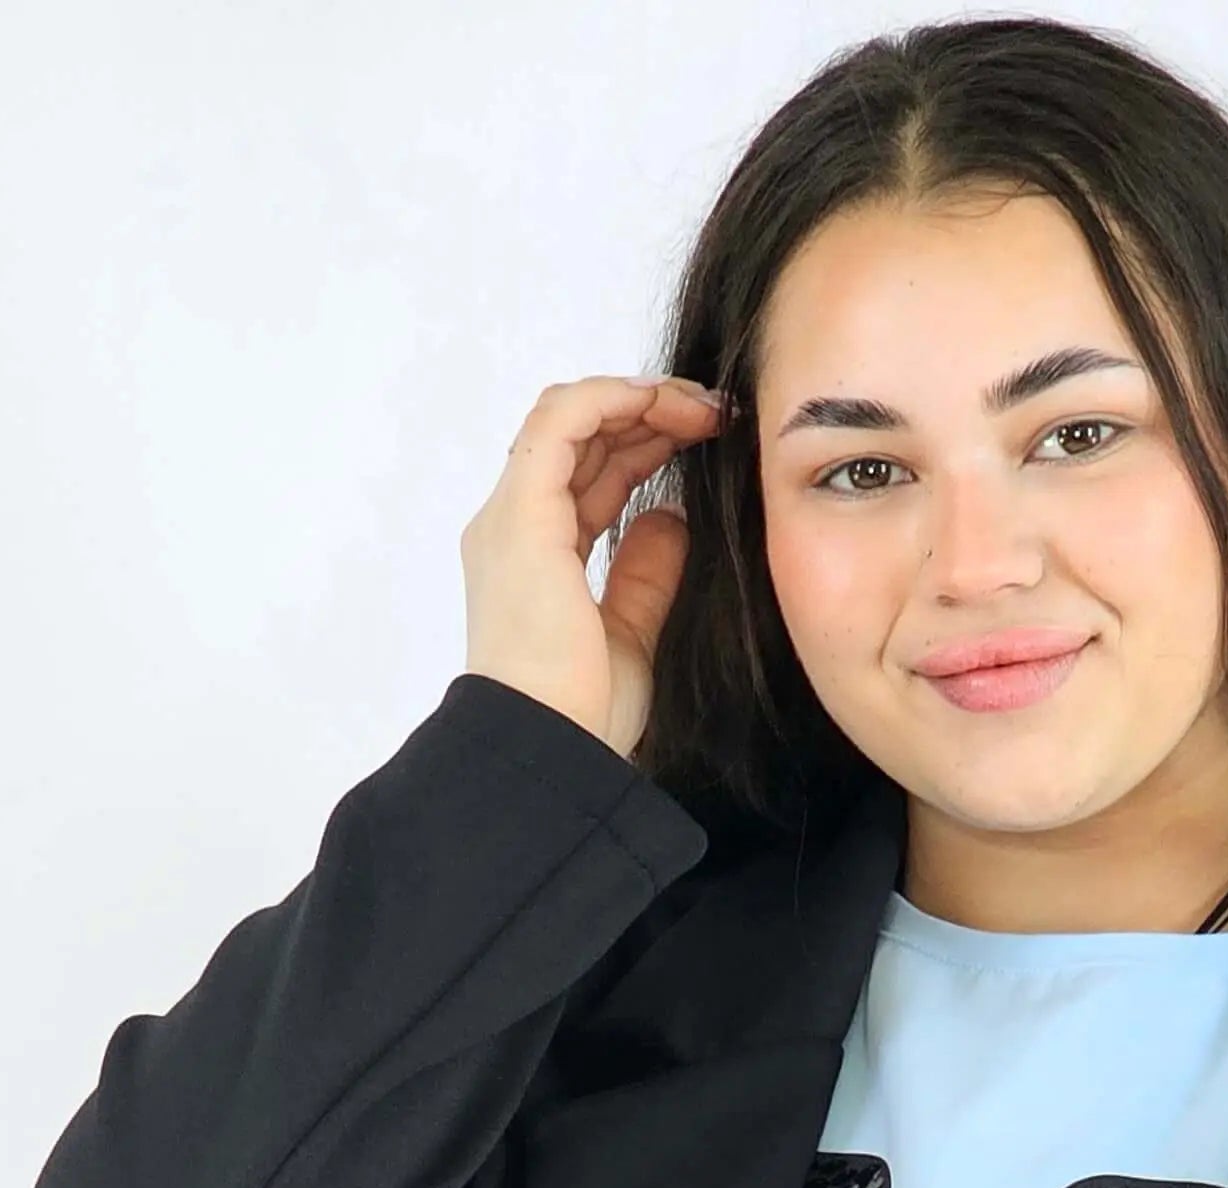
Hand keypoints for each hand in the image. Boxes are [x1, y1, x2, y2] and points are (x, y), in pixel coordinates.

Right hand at [459, 372, 727, 760]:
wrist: (550, 749)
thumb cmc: (585, 715)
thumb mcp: (634, 635)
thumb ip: (647, 574)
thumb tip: (670, 519)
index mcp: (537, 559)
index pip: (589, 478)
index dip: (645, 447)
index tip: (705, 442)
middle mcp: (515, 529)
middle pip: (582, 443)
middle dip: (649, 415)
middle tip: (714, 415)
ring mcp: (512, 518)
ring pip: (571, 420)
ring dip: (638, 401)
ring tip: (701, 408)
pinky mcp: (522, 514)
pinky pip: (561, 422)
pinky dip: (610, 398)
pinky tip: (660, 401)